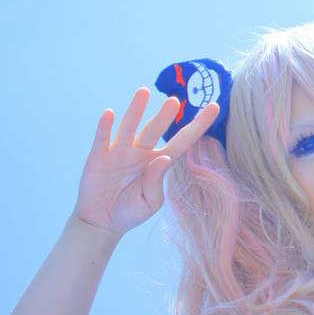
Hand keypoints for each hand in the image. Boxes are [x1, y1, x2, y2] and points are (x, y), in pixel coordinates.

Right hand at [73, 88, 220, 238]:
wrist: (100, 222)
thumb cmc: (130, 211)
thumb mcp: (149, 202)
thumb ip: (157, 181)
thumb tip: (164, 158)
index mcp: (158, 163)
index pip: (182, 141)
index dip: (198, 125)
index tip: (215, 106)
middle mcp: (141, 153)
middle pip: (154, 130)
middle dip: (164, 116)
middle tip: (174, 101)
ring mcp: (119, 152)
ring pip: (129, 127)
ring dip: (136, 110)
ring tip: (144, 92)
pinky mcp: (99, 157)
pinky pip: (103, 139)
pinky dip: (105, 127)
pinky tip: (110, 114)